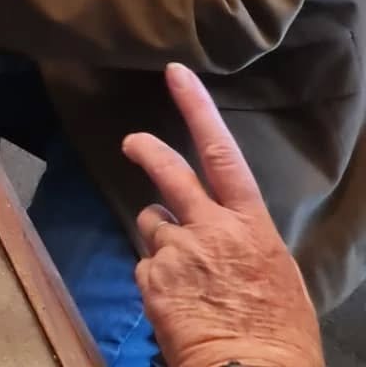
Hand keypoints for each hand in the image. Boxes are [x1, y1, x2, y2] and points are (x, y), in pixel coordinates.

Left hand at [121, 63, 322, 366]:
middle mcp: (208, 230)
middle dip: (146, 148)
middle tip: (132, 142)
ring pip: (152, 225)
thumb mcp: (276, 275)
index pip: (222, 154)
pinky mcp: (151, 281)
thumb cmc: (279, 336)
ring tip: (183, 275)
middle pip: (169, 171)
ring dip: (160, 240)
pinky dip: (156, 280)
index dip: (197, 109)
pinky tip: (175, 304)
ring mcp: (176, 253)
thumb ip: (244, 242)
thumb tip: (228, 232)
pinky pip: (145, 268)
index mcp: (250, 227)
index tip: (177, 75)